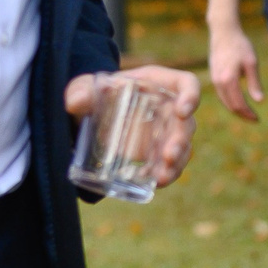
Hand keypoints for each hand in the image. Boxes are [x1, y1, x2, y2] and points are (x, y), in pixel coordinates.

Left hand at [66, 65, 201, 186]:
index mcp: (157, 84)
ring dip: (176, 163)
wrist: (91, 116)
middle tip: (169, 156)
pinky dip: (164, 175)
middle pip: (186, 123)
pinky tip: (151, 183)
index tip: (183, 111)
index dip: (191, 96)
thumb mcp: (84, 89)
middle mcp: (169, 107)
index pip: (186, 84)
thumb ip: (79, 91)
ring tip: (161, 178)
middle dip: (181, 141)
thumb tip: (76, 101)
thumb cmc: (94, 95)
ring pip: (183, 147)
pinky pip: (169, 165)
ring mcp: (166, 132)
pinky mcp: (159, 153)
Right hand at [207, 22, 262, 121]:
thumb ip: (254, 83)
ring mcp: (214, 80)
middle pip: (230, 106)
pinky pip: (222, 95)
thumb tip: (259, 101)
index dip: (248, 114)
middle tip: (255, 119)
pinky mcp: (214, 77)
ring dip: (237, 109)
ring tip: (249, 113)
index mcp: (228, 79)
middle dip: (243, 114)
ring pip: (225, 102)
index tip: (258, 119)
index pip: (238, 104)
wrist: (223, 33)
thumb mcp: (252, 63)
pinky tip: (239, 102)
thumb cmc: (240, 46)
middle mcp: (219, 82)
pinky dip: (231, 102)